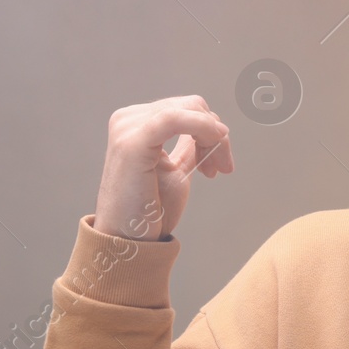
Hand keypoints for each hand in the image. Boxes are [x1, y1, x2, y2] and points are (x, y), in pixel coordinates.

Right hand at [93, 95, 232, 240]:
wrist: (128, 241)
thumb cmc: (150, 212)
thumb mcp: (176, 172)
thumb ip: (189, 148)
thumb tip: (211, 129)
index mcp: (136, 124)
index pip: (186, 109)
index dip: (210, 132)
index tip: (219, 166)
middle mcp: (128, 119)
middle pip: (192, 107)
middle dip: (216, 135)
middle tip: (221, 168)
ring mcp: (127, 127)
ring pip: (191, 110)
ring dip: (214, 138)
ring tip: (215, 170)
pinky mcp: (132, 140)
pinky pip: (176, 118)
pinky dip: (203, 129)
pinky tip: (214, 150)